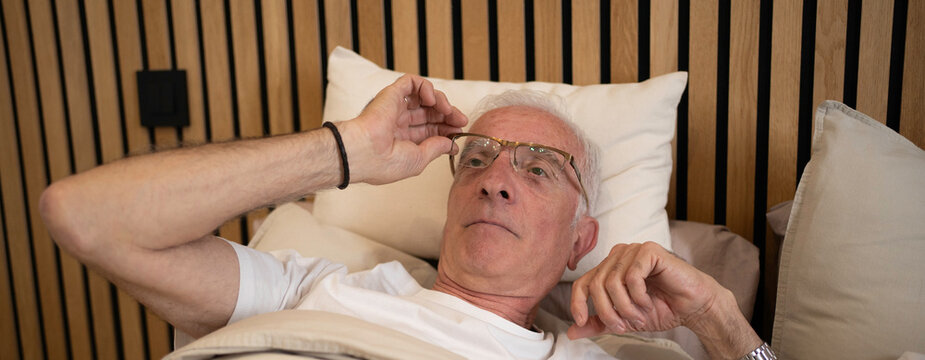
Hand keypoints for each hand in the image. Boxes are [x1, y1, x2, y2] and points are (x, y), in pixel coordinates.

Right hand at [341, 74, 467, 184]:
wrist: (364, 152)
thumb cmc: (386, 163)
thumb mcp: (419, 160)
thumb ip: (436, 148)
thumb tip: (451, 144)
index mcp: (402, 140)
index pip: (430, 129)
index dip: (447, 129)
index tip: (460, 132)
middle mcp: (399, 122)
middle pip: (430, 112)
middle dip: (448, 115)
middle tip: (461, 120)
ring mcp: (395, 107)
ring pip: (423, 96)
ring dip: (440, 101)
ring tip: (448, 111)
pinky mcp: (391, 94)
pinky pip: (411, 82)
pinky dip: (426, 87)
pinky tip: (432, 100)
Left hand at [567, 241, 722, 338]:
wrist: (693, 306)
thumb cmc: (662, 308)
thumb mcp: (624, 320)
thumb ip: (599, 323)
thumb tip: (572, 332)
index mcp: (609, 268)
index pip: (582, 282)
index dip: (578, 303)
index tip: (581, 321)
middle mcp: (618, 256)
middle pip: (596, 285)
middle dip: (608, 312)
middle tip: (624, 326)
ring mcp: (633, 250)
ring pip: (612, 282)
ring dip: (626, 307)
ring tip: (640, 316)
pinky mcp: (648, 250)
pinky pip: (632, 276)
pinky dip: (639, 296)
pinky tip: (649, 302)